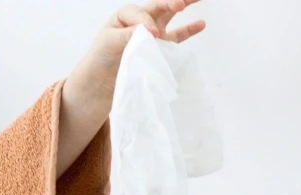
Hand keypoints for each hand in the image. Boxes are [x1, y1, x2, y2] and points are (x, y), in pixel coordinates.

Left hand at [71, 0, 206, 101]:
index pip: (142, 13)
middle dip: (172, 1)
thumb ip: (127, 35)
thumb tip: (150, 31)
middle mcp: (141, 20)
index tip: (152, 34)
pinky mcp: (158, 47)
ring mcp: (152, 32)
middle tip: (181, 2)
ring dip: (185, 4)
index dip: (147, 22)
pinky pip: (176, 36)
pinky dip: (189, 30)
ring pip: (171, 15)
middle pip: (160, 4)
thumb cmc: (100, 59)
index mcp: (126, 15)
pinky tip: (201, 23)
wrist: (99, 82)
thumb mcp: (108, 43)